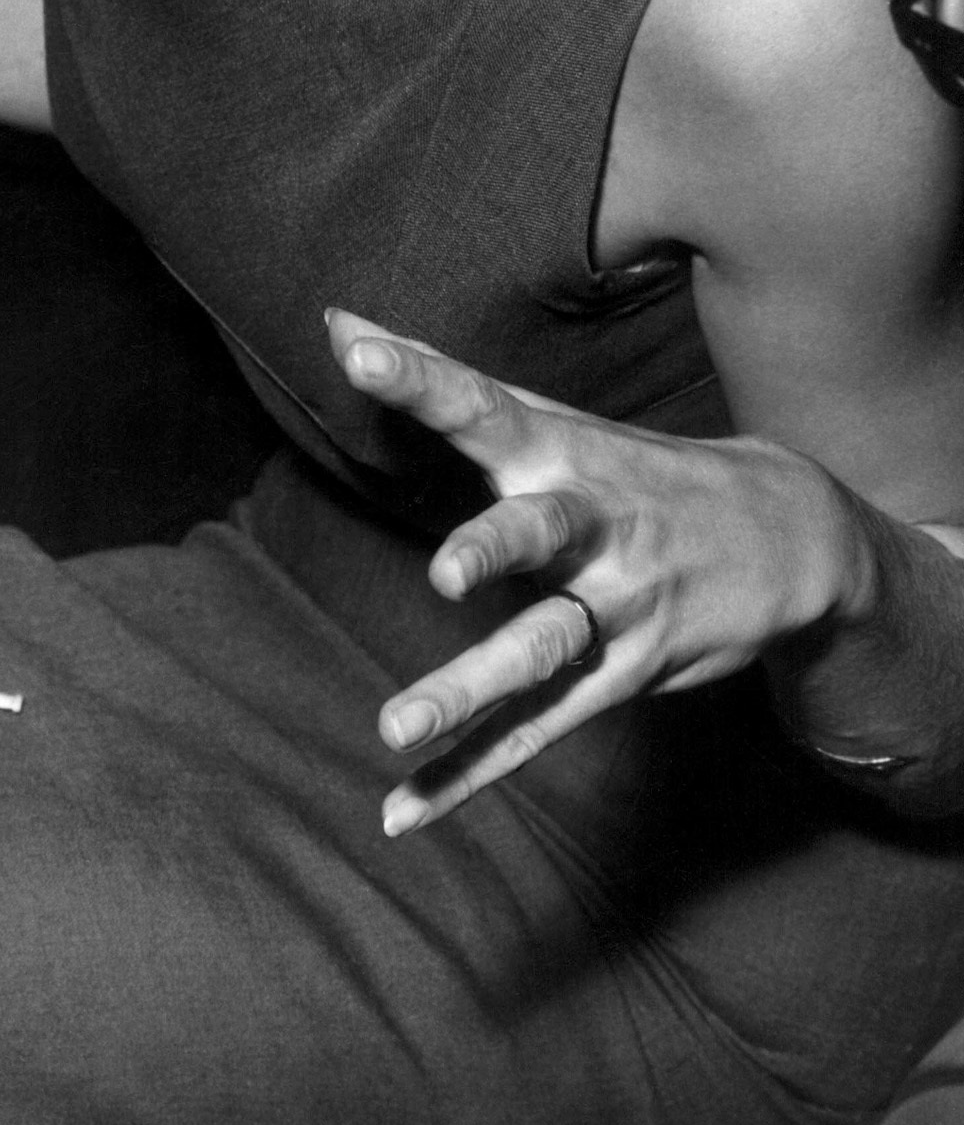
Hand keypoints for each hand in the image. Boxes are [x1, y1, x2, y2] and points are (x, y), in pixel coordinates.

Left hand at [326, 310, 868, 836]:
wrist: (787, 538)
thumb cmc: (629, 469)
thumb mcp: (551, 418)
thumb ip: (440, 376)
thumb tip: (337, 316)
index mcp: (561, 452)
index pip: (481, 403)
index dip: (421, 378)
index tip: (358, 349)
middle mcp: (590, 525)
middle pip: (539, 533)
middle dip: (494, 549)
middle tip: (446, 574)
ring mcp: (613, 606)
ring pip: (540, 650)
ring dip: (469, 691)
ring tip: (396, 728)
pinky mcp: (624, 675)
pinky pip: (539, 728)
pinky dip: (471, 772)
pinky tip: (404, 808)